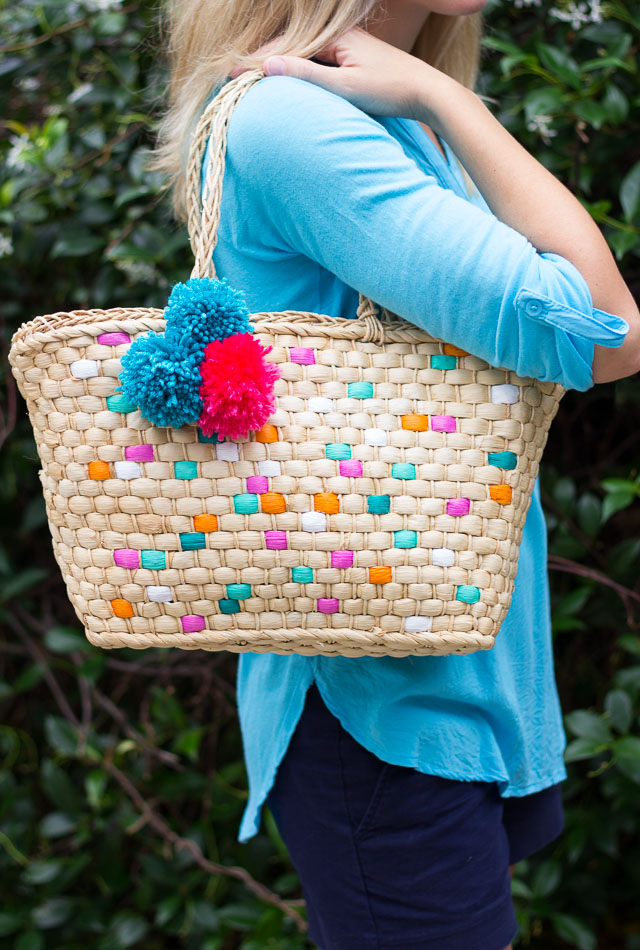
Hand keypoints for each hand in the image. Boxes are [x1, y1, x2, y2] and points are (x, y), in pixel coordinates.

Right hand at [229, 26, 435, 120]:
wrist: (428, 94)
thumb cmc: (391, 90)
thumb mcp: (346, 87)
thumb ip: (307, 75)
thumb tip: (267, 65)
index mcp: (335, 35)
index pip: (284, 47)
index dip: (255, 62)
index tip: (230, 76)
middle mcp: (339, 35)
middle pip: (291, 48)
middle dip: (262, 62)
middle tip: (230, 79)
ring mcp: (346, 48)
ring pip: (303, 57)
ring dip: (279, 69)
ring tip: (249, 83)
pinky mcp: (352, 61)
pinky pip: (316, 65)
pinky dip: (298, 75)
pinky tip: (285, 86)